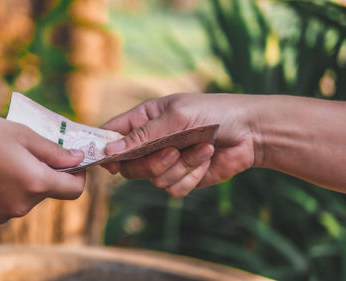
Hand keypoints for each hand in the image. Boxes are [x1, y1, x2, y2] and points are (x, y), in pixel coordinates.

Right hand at [102, 93, 258, 196]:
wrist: (251, 132)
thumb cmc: (213, 113)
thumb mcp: (176, 117)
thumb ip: (142, 136)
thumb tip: (109, 151)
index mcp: (145, 119)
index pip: (112, 134)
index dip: (105, 149)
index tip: (108, 162)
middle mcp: (151, 142)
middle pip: (130, 165)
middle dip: (152, 162)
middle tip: (173, 151)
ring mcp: (166, 161)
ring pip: (154, 178)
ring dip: (180, 166)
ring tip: (202, 148)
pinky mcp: (182, 177)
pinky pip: (173, 188)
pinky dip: (192, 175)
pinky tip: (206, 159)